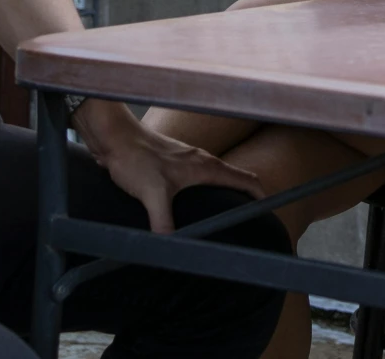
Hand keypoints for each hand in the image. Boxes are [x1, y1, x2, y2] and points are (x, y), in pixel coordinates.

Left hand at [75, 99, 262, 232]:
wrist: (114, 137)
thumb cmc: (136, 157)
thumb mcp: (152, 193)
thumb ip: (163, 221)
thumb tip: (171, 247)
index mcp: (206, 166)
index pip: (247, 180)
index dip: (261, 197)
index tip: (269, 214)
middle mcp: (201, 162)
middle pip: (235, 180)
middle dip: (245, 199)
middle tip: (248, 222)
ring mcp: (187, 162)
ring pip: (215, 179)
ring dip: (224, 194)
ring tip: (222, 216)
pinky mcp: (172, 165)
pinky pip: (196, 180)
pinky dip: (203, 193)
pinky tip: (187, 208)